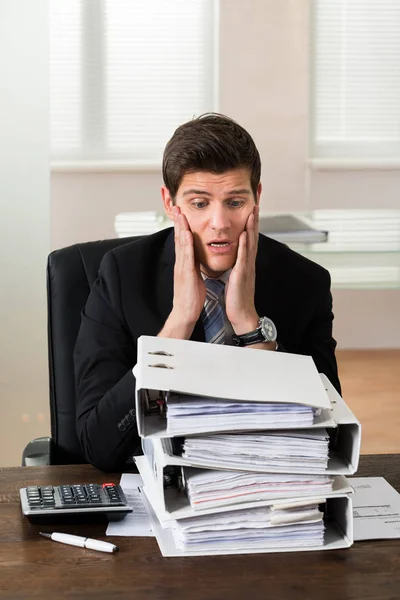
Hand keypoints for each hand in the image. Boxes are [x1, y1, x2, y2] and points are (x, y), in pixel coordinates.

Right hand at [158, 206, 205, 338]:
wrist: (185, 313)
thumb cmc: (191, 298)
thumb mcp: (193, 278)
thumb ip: (193, 267)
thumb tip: (196, 259)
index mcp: (184, 264)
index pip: (182, 242)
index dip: (182, 227)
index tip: (182, 214)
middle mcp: (181, 263)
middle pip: (179, 239)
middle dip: (178, 222)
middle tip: (177, 207)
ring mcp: (182, 267)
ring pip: (181, 244)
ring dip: (181, 228)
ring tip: (180, 214)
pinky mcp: (186, 273)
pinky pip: (187, 256)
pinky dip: (187, 243)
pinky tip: (188, 234)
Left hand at [225, 204, 259, 334]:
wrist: (241, 314)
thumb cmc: (237, 297)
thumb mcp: (236, 276)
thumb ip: (237, 264)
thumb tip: (234, 255)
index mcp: (246, 262)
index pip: (249, 238)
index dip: (251, 223)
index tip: (252, 207)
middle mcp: (249, 262)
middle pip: (252, 236)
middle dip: (254, 219)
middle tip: (256, 202)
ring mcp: (247, 268)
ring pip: (250, 244)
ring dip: (251, 227)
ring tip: (252, 212)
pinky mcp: (242, 275)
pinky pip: (243, 258)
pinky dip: (243, 245)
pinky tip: (243, 235)